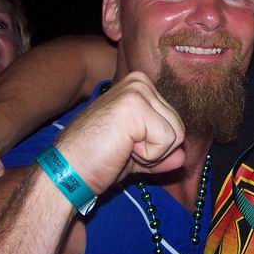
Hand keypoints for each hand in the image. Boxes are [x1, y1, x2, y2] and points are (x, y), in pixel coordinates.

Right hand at [54, 72, 185, 194]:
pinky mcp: (136, 104)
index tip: (126, 148)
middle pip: (179, 127)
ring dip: (152, 153)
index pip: (175, 123)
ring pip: (176, 134)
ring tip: (122, 148)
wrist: (70, 171)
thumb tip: (183, 157)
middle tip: (123, 149)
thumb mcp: (137, 155)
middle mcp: (140, 82)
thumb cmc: (97, 161)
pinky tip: (122, 148)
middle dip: (156, 150)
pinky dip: (149, 155)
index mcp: (140, 87)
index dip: (156, 147)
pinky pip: (167, 140)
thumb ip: (162, 153)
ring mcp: (137, 90)